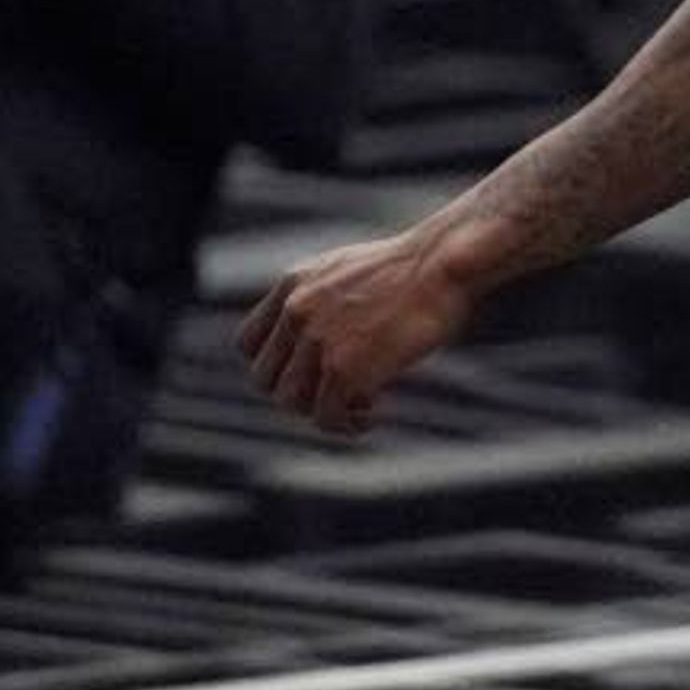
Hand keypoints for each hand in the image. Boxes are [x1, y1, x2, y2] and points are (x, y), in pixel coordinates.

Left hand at [238, 224, 477, 435]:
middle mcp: (296, 312)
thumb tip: (311, 342)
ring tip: (360, 404)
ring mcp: (318, 341)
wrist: (441, 265)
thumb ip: (317, 299)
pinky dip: (348, 424)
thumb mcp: (346, 269)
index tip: (305, 374)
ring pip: (291, 403)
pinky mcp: (345, 370)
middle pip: (264, 380)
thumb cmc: (411, 268)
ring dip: (323, 411)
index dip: (273, 366)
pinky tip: (375, 410)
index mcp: (293, 285)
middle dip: (298, 393)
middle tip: (336, 391)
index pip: (247, 344)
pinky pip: (327, 418)